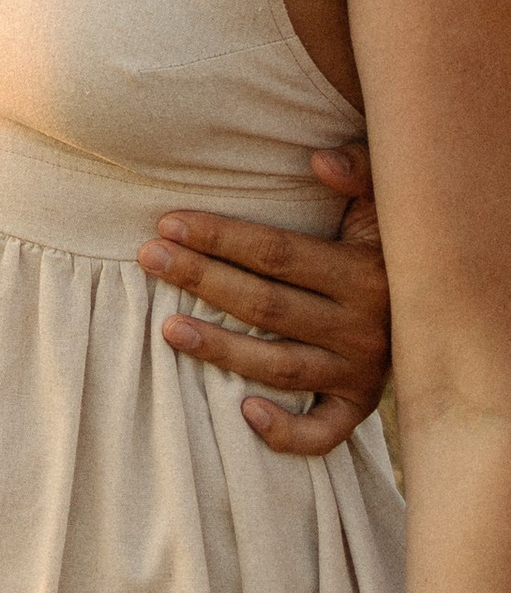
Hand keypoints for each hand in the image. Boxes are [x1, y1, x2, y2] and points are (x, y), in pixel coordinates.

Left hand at [137, 147, 391, 454]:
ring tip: (168, 328)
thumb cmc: (388, 243)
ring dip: (221, 349)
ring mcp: (359, 373)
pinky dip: (288, 432)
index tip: (168, 223)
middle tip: (147, 258)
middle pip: (266, 306)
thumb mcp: (384, 202)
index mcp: (362, 274)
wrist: (443, 311)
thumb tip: (318, 160)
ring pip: (280, 366)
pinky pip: (323, 431)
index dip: (220, 237)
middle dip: (202, 279)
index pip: (276, 254)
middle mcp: (362, 328)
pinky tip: (243, 413)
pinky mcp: (356, 407)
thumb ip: (358, 171)